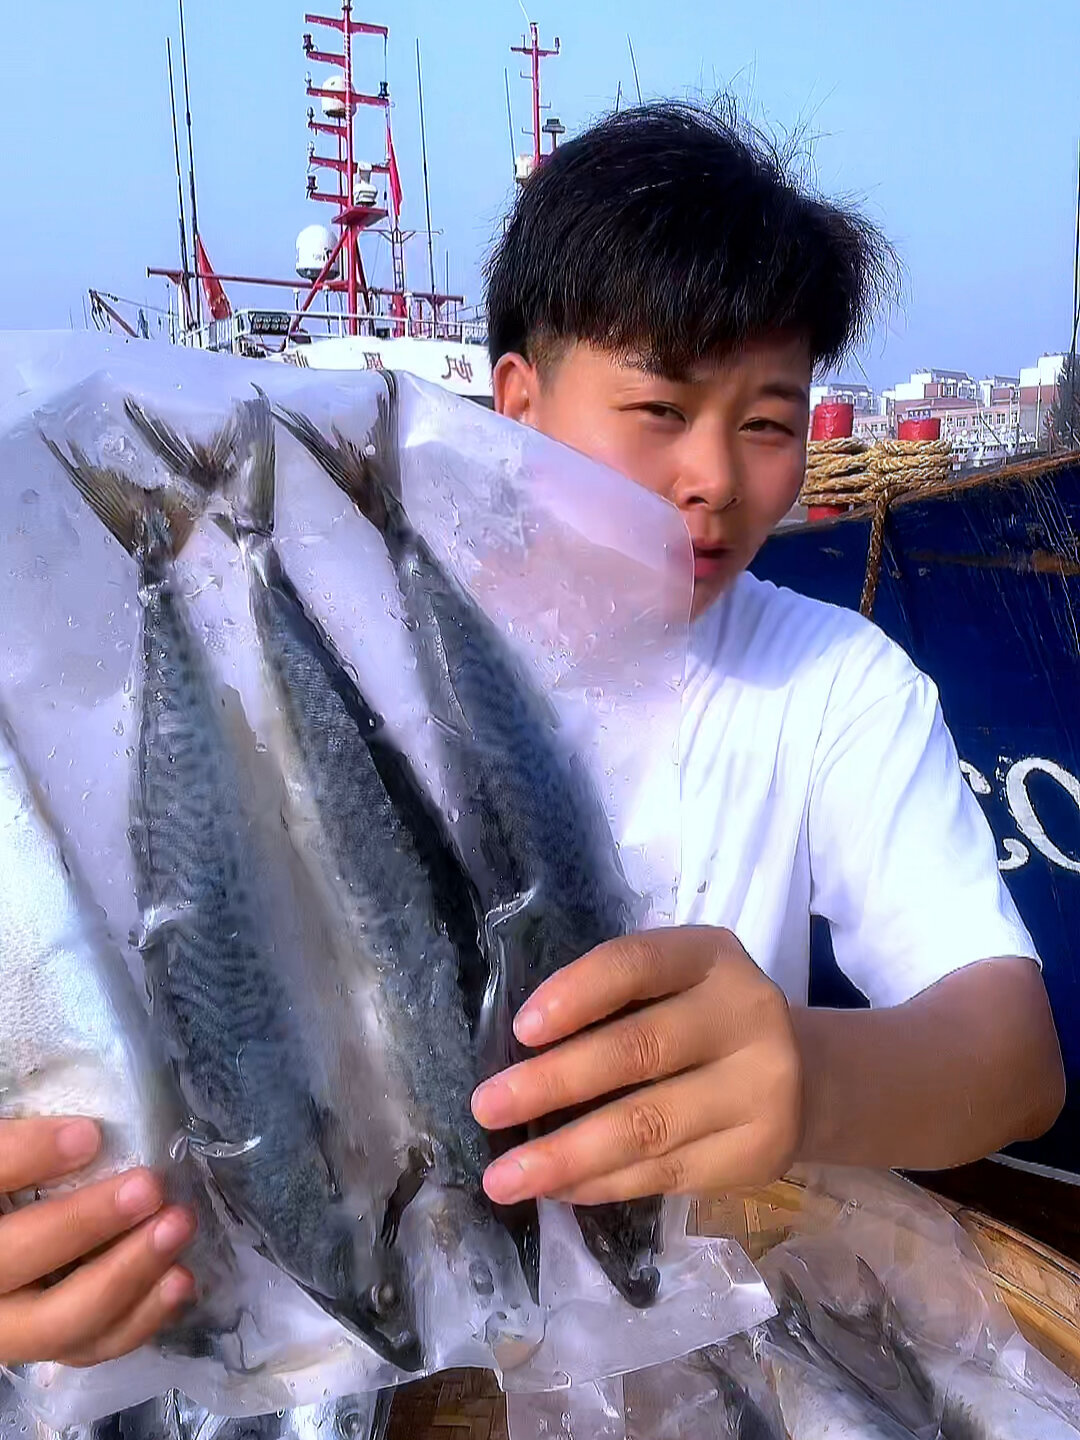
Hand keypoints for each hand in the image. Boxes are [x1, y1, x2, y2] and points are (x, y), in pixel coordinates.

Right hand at [0, 1117, 196, 1365]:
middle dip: (86, 1225)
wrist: (23, 1242)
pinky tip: (180, 1278)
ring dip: (128, 1274)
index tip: (88, 1135)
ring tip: (179, 1226)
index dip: (29, 1157)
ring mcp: (12, 1324)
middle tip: (148, 1187)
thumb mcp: (12, 1159)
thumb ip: (28, 1147)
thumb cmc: (24, 1186)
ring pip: (58, 1321)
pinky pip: (92, 1346)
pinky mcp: (53, 1342)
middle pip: (13, 1262)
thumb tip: (86, 1137)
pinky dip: (141, 1316)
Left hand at [471, 926, 802, 1203]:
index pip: (638, 964)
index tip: (523, 1028)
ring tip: (503, 1176)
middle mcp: (744, 1015)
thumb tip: (517, 1057)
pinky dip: (602, 1183)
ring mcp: (758, 1088)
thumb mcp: (676, 984)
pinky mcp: (756, 1154)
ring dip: (566, 1154)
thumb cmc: (704, 1020)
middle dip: (553, 1082)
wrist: (806, 1077)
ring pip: (648, 1126)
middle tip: (486, 1106)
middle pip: (638, 1050)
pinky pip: (665, 1173)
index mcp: (711, 957)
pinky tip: (558, 1188)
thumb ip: (616, 1003)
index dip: (578, 993)